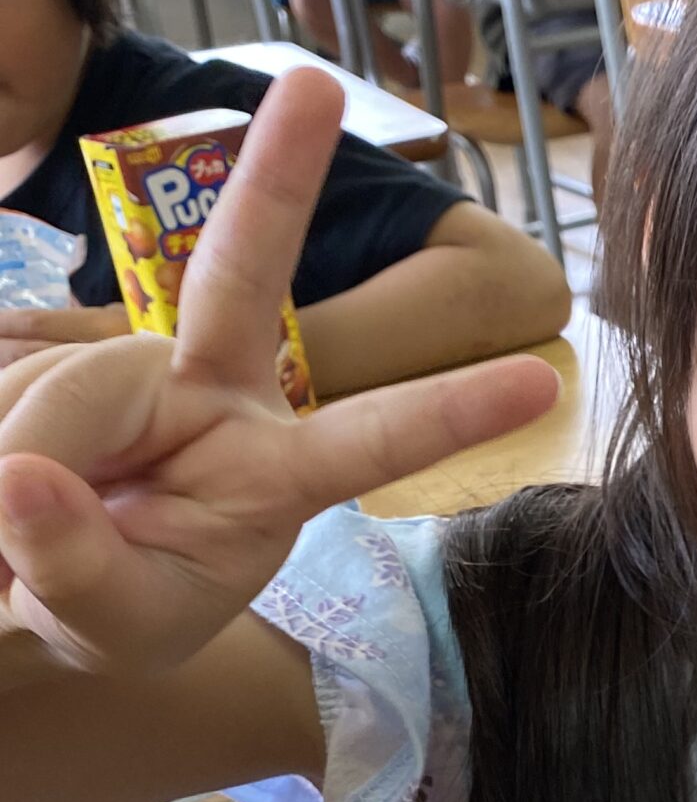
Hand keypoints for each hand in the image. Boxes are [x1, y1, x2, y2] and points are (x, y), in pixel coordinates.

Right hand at [0, 68, 554, 674]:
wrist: (23, 577)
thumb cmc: (108, 607)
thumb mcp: (112, 627)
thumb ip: (82, 574)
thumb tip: (25, 479)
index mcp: (275, 473)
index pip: (373, 439)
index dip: (449, 412)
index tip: (539, 381)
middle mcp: (221, 391)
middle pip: (244, 279)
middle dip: (288, 173)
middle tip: (247, 181)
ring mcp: (137, 355)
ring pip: (71, 379)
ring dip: (18, 456)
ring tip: (18, 519)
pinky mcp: (50, 339)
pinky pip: (5, 371)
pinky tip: (3, 477)